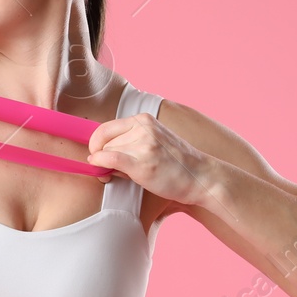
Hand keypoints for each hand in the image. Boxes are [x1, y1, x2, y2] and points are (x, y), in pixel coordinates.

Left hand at [86, 109, 210, 205]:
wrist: (200, 177)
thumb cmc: (176, 163)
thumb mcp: (154, 141)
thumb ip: (129, 142)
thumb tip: (99, 153)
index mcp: (144, 120)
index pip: (106, 128)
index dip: (97, 143)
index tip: (97, 154)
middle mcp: (143, 128)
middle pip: (105, 141)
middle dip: (102, 156)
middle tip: (109, 170)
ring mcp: (143, 145)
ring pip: (106, 152)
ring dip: (106, 166)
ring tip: (122, 174)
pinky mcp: (142, 163)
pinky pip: (109, 159)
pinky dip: (100, 165)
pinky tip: (105, 173)